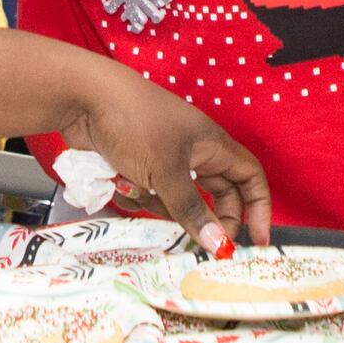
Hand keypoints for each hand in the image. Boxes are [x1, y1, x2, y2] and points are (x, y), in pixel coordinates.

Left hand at [51, 62, 271, 252]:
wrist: (84, 98)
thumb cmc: (135, 124)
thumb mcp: (167, 172)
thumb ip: (192, 210)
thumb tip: (218, 244)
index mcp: (212, 146)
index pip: (249, 178)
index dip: (259, 208)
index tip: (258, 240)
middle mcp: (193, 152)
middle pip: (215, 194)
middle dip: (206, 218)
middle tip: (199, 244)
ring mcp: (164, 158)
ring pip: (177, 198)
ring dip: (162, 205)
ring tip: (140, 190)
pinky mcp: (138, 164)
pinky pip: (149, 194)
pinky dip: (138, 195)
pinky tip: (120, 184)